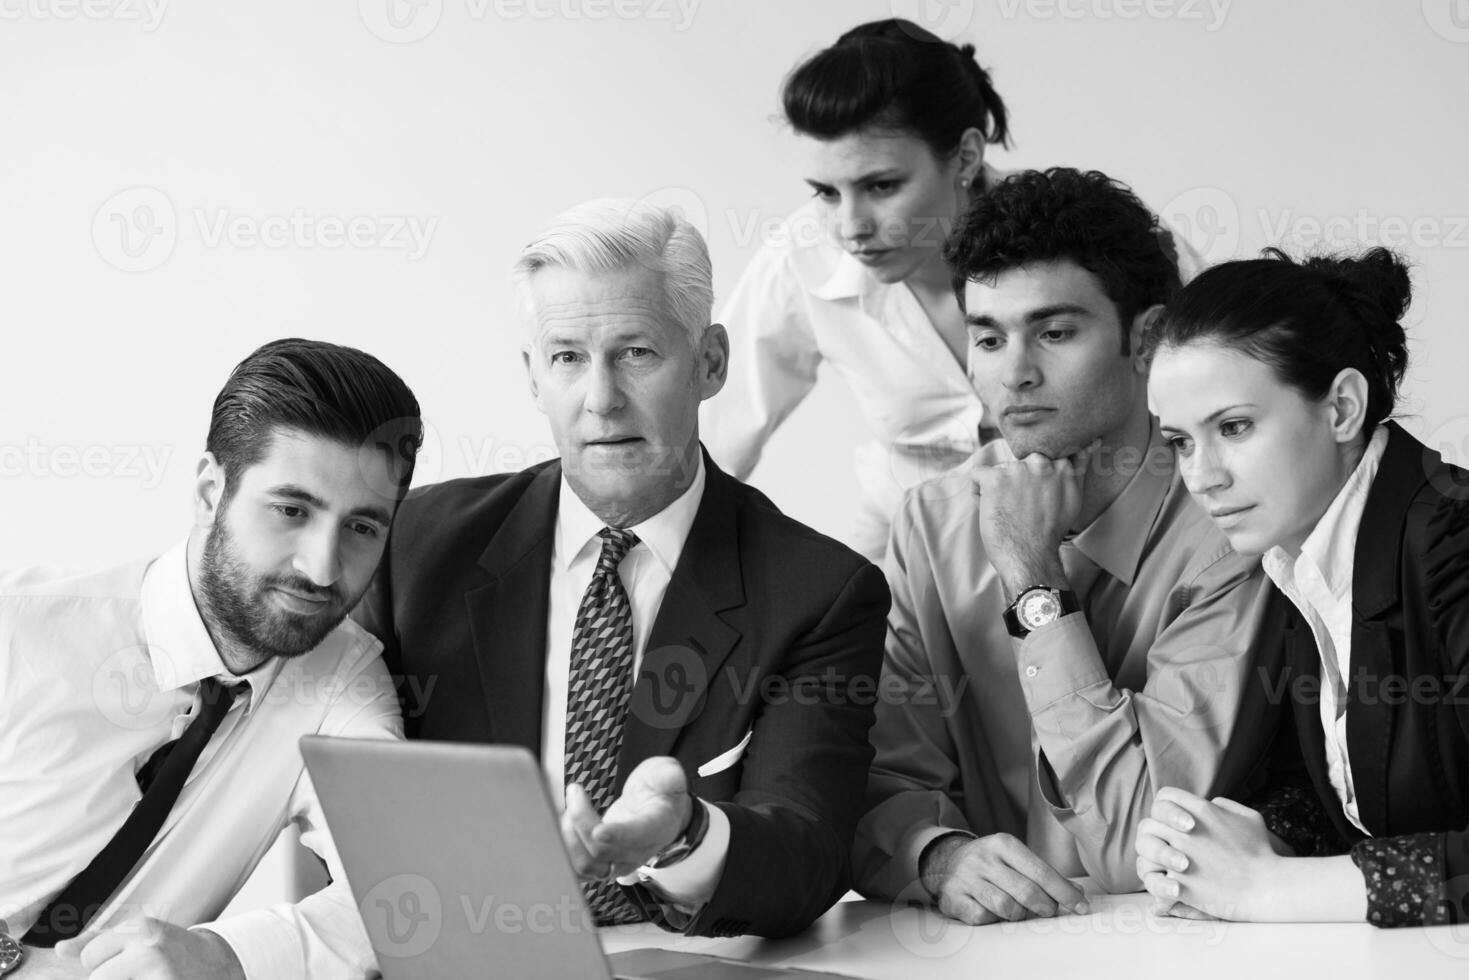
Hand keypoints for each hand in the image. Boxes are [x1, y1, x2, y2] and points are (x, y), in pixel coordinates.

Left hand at [54, 918, 243, 978]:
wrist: (217, 964)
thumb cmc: (171, 951)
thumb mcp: (138, 936)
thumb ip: (97, 942)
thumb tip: (60, 949)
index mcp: (141, 928)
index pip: (91, 954)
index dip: (105, 961)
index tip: (129, 959)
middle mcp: (149, 949)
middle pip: (97, 977)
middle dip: (113, 978)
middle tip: (139, 972)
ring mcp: (157, 974)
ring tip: (147, 977)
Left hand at [561, 756, 691, 880]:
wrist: (657, 812)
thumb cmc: (659, 792)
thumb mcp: (667, 774)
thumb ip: (669, 774)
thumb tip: (671, 775)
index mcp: (657, 828)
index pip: (638, 836)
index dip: (618, 835)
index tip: (598, 830)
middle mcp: (637, 852)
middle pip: (603, 851)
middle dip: (582, 820)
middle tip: (575, 791)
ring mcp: (617, 863)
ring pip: (587, 866)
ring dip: (570, 838)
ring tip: (568, 810)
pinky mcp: (600, 865)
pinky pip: (577, 870)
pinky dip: (564, 850)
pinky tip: (564, 825)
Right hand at [919, 832, 1088, 924]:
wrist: (947, 862)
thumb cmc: (992, 863)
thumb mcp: (1016, 858)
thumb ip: (1045, 874)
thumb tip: (1077, 893)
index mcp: (1003, 844)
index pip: (1042, 872)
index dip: (1064, 893)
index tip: (1081, 906)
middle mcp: (983, 858)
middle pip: (1027, 892)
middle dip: (1045, 906)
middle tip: (1049, 910)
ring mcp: (966, 878)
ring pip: (1006, 907)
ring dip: (1019, 914)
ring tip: (1019, 910)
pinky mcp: (953, 897)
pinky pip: (983, 918)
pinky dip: (993, 919)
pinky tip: (993, 911)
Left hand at [972, 441, 1096, 596]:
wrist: (1031, 556)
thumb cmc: (1050, 531)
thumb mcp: (1074, 497)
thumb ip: (1080, 466)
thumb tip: (1093, 441)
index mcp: (1060, 465)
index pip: (1038, 460)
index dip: (1032, 480)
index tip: (1033, 499)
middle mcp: (1039, 462)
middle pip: (1018, 465)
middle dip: (1016, 484)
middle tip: (1022, 510)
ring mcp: (1016, 469)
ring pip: (998, 471)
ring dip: (998, 489)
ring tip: (1008, 513)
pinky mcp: (993, 479)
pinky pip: (977, 475)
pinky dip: (977, 492)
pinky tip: (988, 508)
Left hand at [1135, 787, 1280, 920]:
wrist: (1266, 889)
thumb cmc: (1261, 853)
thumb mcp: (1248, 818)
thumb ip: (1225, 806)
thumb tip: (1209, 803)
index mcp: (1202, 811)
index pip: (1165, 797)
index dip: (1166, 807)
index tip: (1175, 821)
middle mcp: (1185, 831)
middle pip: (1149, 822)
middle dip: (1156, 832)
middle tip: (1167, 843)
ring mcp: (1179, 856)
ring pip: (1145, 847)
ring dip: (1152, 854)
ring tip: (1165, 862)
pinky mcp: (1178, 883)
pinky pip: (1152, 876)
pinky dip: (1157, 879)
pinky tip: (1169, 882)